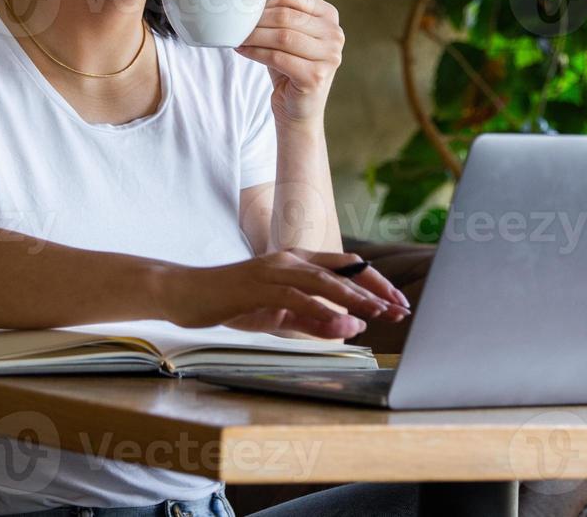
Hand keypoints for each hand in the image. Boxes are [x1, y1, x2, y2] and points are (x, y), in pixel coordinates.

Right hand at [159, 248, 410, 339]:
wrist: (187, 293)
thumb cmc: (233, 303)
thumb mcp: (280, 316)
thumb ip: (314, 320)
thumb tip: (350, 327)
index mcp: (297, 261)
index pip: (346, 267)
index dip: (375, 284)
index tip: (397, 301)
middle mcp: (290, 259)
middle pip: (343, 270)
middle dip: (374, 291)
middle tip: (399, 310)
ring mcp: (274, 270)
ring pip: (324, 281)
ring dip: (355, 298)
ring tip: (379, 314)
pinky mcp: (259, 285)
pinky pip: (296, 297)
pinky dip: (320, 309)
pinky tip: (339, 322)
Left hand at [234, 0, 343, 126]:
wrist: (298, 109)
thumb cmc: (290, 66)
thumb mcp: (284, 30)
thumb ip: (278, 1)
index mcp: (329, 15)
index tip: (242, 5)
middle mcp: (335, 34)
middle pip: (286, 15)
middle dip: (254, 17)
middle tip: (233, 22)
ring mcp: (330, 56)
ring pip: (282, 36)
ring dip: (253, 35)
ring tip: (235, 36)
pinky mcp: (316, 76)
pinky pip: (279, 58)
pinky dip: (256, 52)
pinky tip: (242, 50)